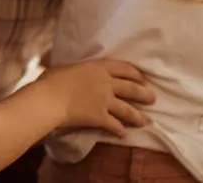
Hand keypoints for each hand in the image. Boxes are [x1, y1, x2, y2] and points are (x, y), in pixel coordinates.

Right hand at [41, 59, 155, 137]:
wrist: (50, 98)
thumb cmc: (52, 80)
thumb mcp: (66, 68)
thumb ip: (76, 70)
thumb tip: (69, 72)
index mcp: (98, 67)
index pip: (124, 68)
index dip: (136, 74)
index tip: (142, 78)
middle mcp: (106, 83)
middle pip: (132, 88)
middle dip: (144, 94)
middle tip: (152, 98)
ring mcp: (105, 101)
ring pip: (128, 109)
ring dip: (137, 116)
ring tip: (144, 121)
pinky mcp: (100, 118)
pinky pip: (115, 125)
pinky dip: (120, 131)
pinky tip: (122, 134)